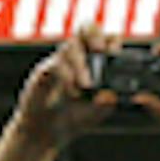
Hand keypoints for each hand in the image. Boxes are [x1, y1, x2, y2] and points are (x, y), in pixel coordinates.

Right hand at [10, 27, 119, 148]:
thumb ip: (105, 105)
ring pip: (71, 46)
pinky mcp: (45, 71)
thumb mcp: (96, 114)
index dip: (112, 40)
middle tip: (100, 50)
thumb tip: (111, 96)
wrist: (46, 132)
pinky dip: (67, 76)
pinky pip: (56, 63)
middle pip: (87, 29)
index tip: (115, 52)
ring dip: (81, 64)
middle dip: (95, 35)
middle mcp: (79, 57)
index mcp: (96, 63)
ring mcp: (61, 62)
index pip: (106, 39)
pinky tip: (72, 92)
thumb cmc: (74, 118)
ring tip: (86, 86)